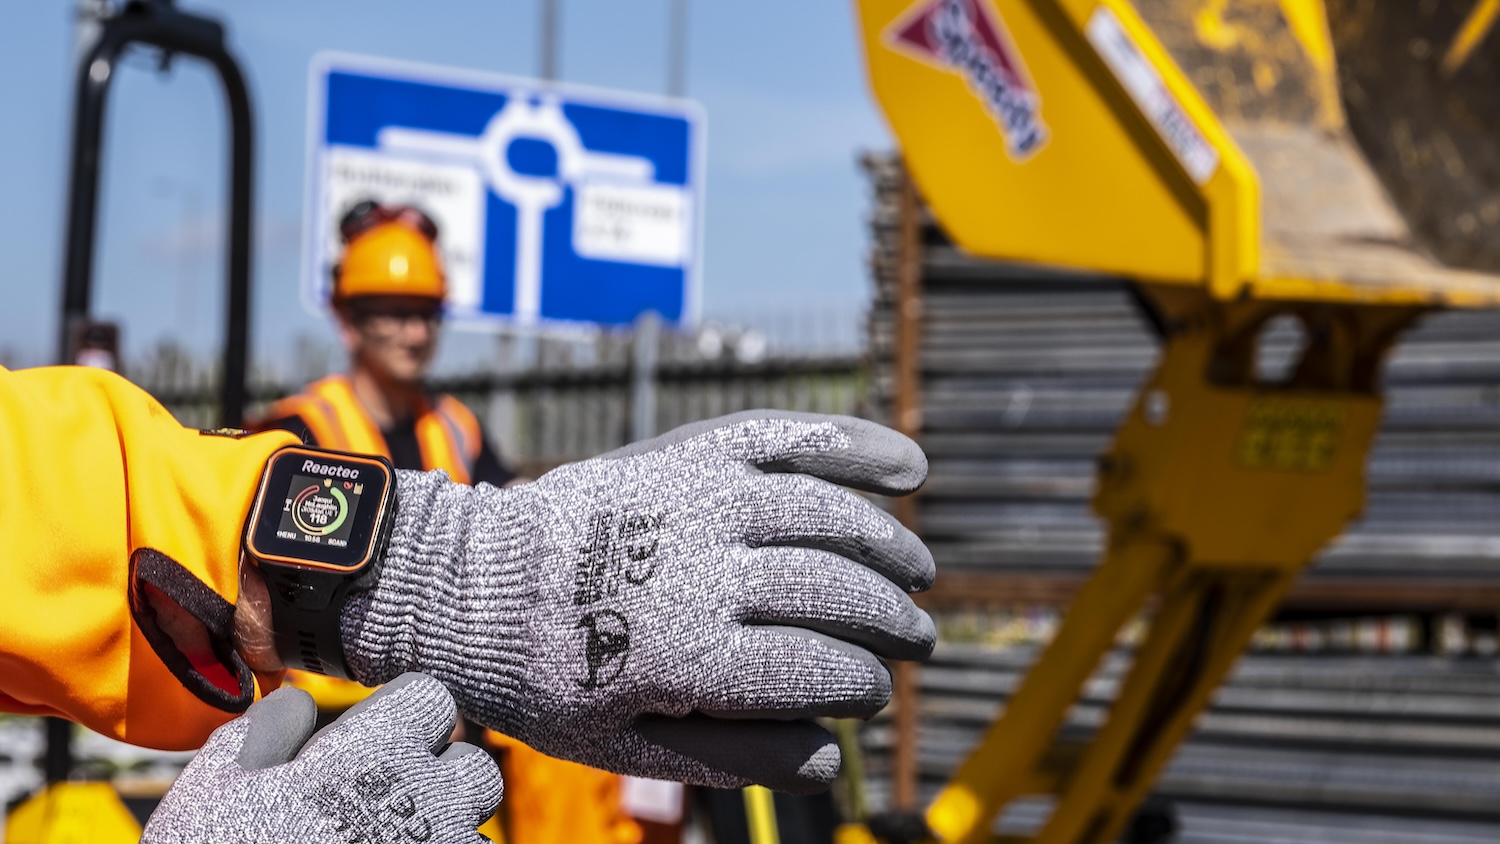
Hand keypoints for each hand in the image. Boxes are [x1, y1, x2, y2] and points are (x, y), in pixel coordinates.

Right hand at [142, 673, 501, 842]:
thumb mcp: (218, 785)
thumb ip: (270, 726)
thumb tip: (299, 703)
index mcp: (377, 752)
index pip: (431, 698)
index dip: (401, 714)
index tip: (373, 738)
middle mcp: (428, 800)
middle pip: (470, 765)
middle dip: (437, 775)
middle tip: (384, 800)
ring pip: (472, 824)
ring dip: (442, 826)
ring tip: (379, 841)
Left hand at [341, 410, 935, 792]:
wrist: (470, 582)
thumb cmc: (547, 676)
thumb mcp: (622, 744)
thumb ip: (729, 757)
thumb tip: (827, 761)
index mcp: (681, 655)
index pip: (816, 670)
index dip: (861, 686)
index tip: (873, 696)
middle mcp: (696, 569)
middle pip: (834, 591)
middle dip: (891, 621)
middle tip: (916, 638)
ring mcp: (693, 498)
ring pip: (827, 513)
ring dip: (887, 544)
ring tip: (917, 573)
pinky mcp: (685, 452)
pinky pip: (784, 437)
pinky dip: (852, 445)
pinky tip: (908, 465)